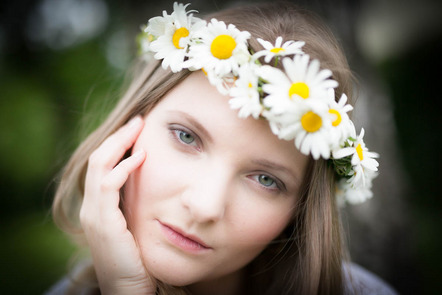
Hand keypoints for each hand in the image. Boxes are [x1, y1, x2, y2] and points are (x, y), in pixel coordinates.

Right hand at [80, 116, 154, 293]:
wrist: (130, 290)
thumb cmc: (138, 260)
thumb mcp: (136, 226)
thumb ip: (138, 205)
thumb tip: (155, 183)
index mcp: (99, 206)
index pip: (103, 165)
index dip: (118, 144)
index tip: (137, 129)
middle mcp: (91, 207)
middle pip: (98, 159)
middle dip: (118, 137)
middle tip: (139, 120)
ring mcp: (94, 214)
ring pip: (99, 166)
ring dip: (119, 143)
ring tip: (138, 127)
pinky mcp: (103, 222)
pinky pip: (108, 185)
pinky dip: (123, 167)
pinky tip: (141, 156)